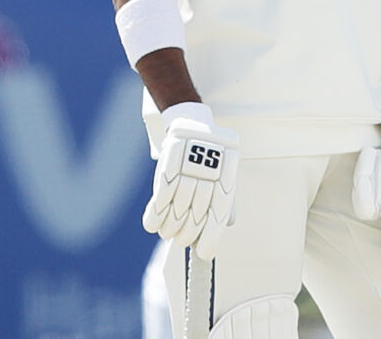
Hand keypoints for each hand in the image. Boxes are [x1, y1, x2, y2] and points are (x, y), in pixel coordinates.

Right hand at [142, 102, 239, 258]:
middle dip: (187, 235)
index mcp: (226, 179)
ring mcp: (188, 171)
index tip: (205, 255)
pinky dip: (155, 217)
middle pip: (194, 218)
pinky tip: (153, 225)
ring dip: (169, 228)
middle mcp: (208, 176)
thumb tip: (225, 227)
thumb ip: (224, 200)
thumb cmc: (211, 156)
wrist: (194, 124)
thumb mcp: (225, 174)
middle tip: (182, 239)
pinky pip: (159, 200)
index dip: (210, 238)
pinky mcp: (169, 167)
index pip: (218, 216)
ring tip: (168, 232)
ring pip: (176, 212)